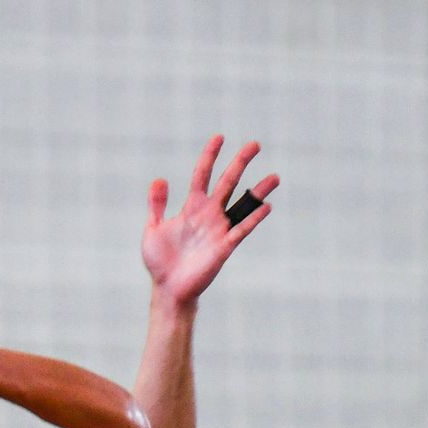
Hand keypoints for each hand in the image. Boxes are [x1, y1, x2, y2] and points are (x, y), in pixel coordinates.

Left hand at [141, 134, 278, 306]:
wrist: (168, 289)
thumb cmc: (160, 262)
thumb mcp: (153, 229)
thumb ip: (157, 205)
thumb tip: (160, 179)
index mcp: (192, 207)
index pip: (202, 175)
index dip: (210, 156)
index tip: (219, 137)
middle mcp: (209, 214)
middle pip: (227, 182)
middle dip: (240, 163)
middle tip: (255, 144)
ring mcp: (219, 229)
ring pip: (242, 204)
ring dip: (258, 191)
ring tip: (275, 177)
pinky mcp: (224, 247)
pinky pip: (241, 230)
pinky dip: (253, 219)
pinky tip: (266, 207)